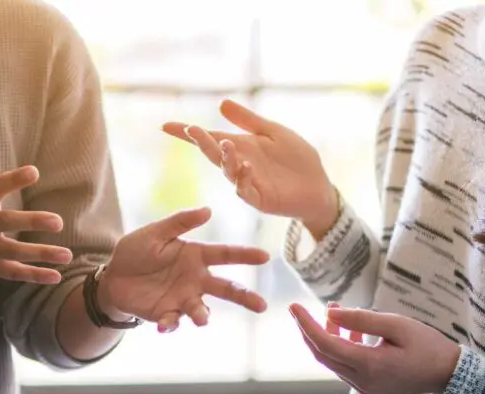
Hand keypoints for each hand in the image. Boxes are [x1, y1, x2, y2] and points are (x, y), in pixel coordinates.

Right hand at [0, 166, 72, 284]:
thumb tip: (21, 178)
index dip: (13, 180)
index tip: (34, 172)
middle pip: (5, 222)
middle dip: (31, 221)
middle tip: (57, 222)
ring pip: (14, 252)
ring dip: (42, 254)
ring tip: (67, 255)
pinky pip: (13, 272)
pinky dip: (34, 275)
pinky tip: (55, 276)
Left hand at [98, 207, 269, 330]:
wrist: (112, 277)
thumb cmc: (136, 250)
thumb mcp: (155, 233)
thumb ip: (180, 222)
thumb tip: (208, 210)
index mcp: (196, 256)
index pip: (226, 255)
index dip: (245, 255)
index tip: (265, 256)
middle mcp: (196, 279)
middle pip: (226, 289)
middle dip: (245, 297)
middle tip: (262, 306)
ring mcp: (183, 299)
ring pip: (202, 310)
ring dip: (203, 315)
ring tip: (202, 320)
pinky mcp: (167, 314)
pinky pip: (174, 321)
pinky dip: (171, 324)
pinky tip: (164, 325)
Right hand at [163, 99, 338, 238]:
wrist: (318, 185)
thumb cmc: (296, 158)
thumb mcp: (273, 132)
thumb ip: (248, 121)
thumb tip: (221, 103)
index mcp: (240, 147)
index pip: (209, 139)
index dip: (187, 133)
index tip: (166, 126)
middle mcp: (238, 165)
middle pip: (214, 153)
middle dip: (201, 142)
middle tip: (191, 129)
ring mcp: (247, 183)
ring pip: (228, 172)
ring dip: (224, 158)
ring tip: (225, 144)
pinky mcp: (260, 199)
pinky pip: (246, 190)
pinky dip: (243, 179)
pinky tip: (246, 166)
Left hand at [289, 303, 459, 393]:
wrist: (450, 374)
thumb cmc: (428, 345)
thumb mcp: (397, 325)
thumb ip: (362, 320)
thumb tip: (330, 312)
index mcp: (368, 365)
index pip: (325, 343)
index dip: (306, 324)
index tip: (293, 306)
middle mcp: (361, 380)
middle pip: (322, 354)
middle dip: (309, 331)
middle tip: (302, 309)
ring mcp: (364, 387)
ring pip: (332, 360)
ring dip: (327, 336)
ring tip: (335, 311)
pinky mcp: (368, 387)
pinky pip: (344, 366)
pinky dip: (340, 347)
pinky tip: (350, 330)